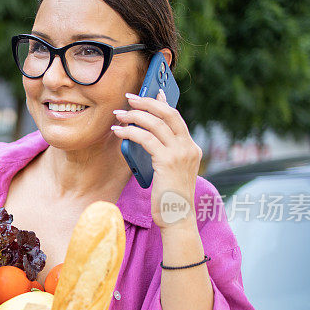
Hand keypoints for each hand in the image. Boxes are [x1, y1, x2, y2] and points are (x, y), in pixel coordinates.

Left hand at [111, 90, 202, 229]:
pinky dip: (130, 132)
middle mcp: (189, 147)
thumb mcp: (169, 171)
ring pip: (155, 123)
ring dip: (134, 116)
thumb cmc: (169, 197)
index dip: (163, 103)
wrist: (177, 218)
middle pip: (168, 114)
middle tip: (130, 97)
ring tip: (118, 114)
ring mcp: (180, 153)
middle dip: (147, 102)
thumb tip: (146, 135)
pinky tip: (119, 132)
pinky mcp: (167, 161)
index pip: (176, 118)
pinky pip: (145, 138)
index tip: (152, 91)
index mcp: (191, 148)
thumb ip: (164, 152)